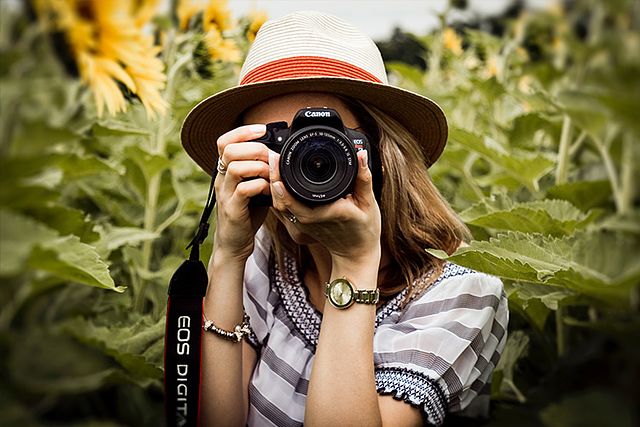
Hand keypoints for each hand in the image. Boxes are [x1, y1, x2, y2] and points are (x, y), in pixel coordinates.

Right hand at [213, 124, 270, 262]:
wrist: (234, 244)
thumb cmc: (247, 213)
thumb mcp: (254, 187)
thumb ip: (261, 171)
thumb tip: (280, 155)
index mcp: (225, 171)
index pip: (224, 141)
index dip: (242, 131)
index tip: (262, 129)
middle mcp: (221, 179)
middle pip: (229, 150)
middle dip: (255, 148)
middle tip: (272, 157)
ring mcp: (224, 194)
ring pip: (235, 167)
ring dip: (259, 167)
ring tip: (272, 175)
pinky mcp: (232, 209)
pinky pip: (244, 189)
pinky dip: (261, 186)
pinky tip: (269, 191)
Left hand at [269, 149, 381, 267]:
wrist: (356, 254)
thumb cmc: (364, 230)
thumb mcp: (368, 203)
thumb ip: (363, 178)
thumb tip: (360, 154)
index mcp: (325, 213)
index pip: (295, 199)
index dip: (282, 181)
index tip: (278, 160)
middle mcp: (310, 220)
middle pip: (281, 200)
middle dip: (273, 177)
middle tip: (273, 156)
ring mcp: (303, 224)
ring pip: (279, 205)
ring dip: (273, 185)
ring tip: (274, 163)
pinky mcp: (300, 225)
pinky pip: (283, 210)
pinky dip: (278, 195)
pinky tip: (278, 180)